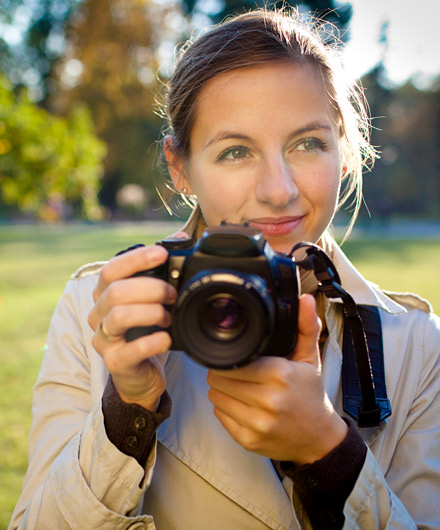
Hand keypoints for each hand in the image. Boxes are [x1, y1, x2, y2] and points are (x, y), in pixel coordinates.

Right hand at [88, 244, 176, 410]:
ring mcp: (103, 339)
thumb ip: (160, 272)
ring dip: (151, 313)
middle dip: (151, 288)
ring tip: (168, 318)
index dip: (136, 259)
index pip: (111, 269)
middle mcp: (98, 314)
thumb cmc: (145, 330)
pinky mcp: (114, 362)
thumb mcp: (151, 300)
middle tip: (173, 295)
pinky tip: (166, 339)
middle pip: (116, 291)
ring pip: (120, 316)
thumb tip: (181, 239)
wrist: (140, 372)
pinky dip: (153, 342)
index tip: (162, 253)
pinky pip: (130, 350)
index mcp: (105, 294)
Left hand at [206, 294, 347, 463]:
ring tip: (238, 387)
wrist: (320, 439)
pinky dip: (225, 409)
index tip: (235, 357)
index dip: (228, 357)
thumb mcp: (309, 359)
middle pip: (218, 379)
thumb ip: (305, 326)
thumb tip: (306, 299)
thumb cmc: (310, 394)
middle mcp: (268, 401)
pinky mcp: (248, 441)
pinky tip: (241, 404)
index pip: (232, 362)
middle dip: (223, 373)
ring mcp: (257, 423)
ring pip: (215, 398)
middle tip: (236, 371)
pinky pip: (220, 416)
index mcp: (279, 375)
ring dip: (221, 391)